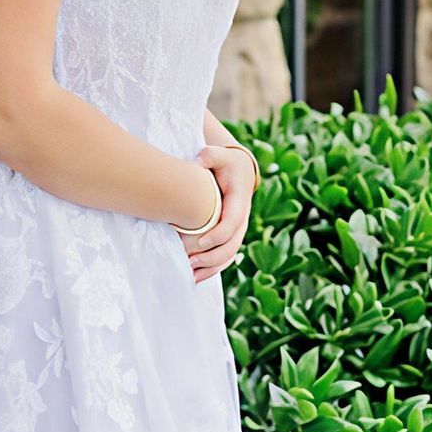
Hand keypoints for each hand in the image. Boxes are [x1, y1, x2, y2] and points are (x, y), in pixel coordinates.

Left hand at [186, 140, 255, 282]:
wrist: (239, 170)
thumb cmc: (226, 163)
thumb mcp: (220, 155)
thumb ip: (210, 155)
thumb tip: (199, 159)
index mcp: (238, 202)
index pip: (231, 223)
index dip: (216, 235)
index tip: (198, 244)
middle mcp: (241, 220)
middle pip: (231, 245)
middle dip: (211, 258)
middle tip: (190, 263)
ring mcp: (237, 230)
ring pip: (229, 256)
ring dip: (211, 268)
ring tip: (190, 276)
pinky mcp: (230, 236)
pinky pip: (224, 257)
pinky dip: (212, 269)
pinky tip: (195, 277)